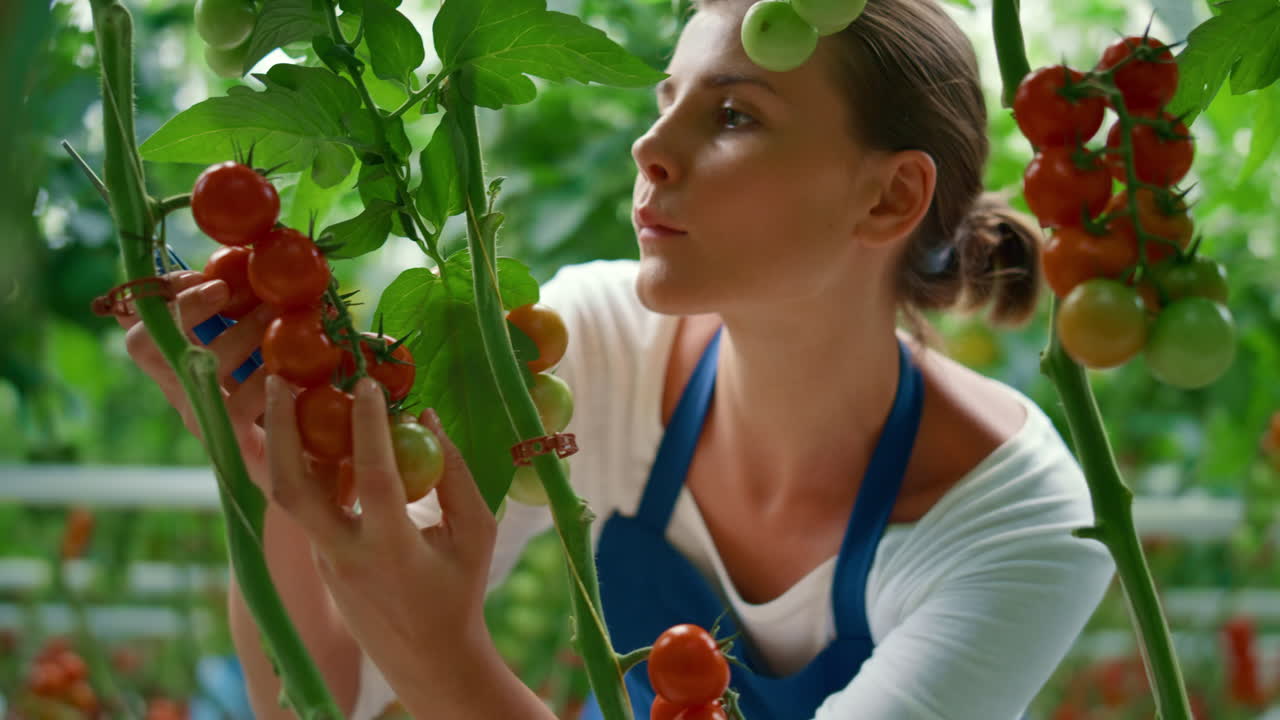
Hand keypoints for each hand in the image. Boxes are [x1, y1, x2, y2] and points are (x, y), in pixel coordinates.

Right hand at [118, 271, 279, 488]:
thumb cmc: (288, 405)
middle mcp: (184, 392)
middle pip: (149, 345)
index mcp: (184, 366)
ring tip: (285, 314)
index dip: (163, 296)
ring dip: (243, 332)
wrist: (309, 477)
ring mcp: (204, 420)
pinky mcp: (234, 445)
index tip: (209, 276)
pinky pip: (240, 406)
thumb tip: (256, 269)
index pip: (141, 327)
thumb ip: (254, 319)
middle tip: (235, 289)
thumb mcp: (267, 355)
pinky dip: (270, 381)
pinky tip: (300, 369)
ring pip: (201, 367)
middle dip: (191, 308)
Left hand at [263, 376, 498, 689]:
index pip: (373, 477)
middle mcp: (343, 555)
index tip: (369, 384)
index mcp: (389, 549)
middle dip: (281, 431)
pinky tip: (323, 435)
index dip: (369, 426)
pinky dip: (312, 466)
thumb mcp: (475, 533)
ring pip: (292, 495)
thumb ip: (455, 475)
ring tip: (289, 395)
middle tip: (281, 381)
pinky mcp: (319, 561)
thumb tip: (427, 418)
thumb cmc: (461, 592)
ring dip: (286, 443)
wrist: (429, 660)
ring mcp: (324, 560)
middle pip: (292, 489)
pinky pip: (311, 506)